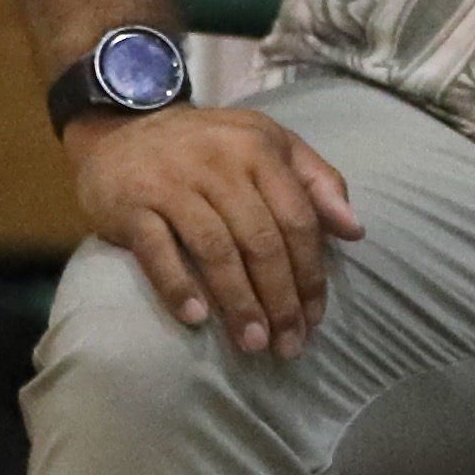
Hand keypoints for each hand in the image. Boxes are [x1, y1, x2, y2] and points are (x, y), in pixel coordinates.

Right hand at [70, 100, 361, 356]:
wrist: (120, 129)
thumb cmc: (208, 148)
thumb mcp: (268, 145)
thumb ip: (316, 181)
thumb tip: (354, 231)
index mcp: (259, 149)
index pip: (297, 219)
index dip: (310, 274)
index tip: (314, 318)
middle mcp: (218, 162)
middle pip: (261, 241)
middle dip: (280, 300)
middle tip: (287, 344)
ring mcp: (172, 182)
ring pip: (216, 250)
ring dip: (239, 302)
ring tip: (252, 343)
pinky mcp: (131, 203)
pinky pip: (157, 250)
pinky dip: (178, 286)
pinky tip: (197, 319)